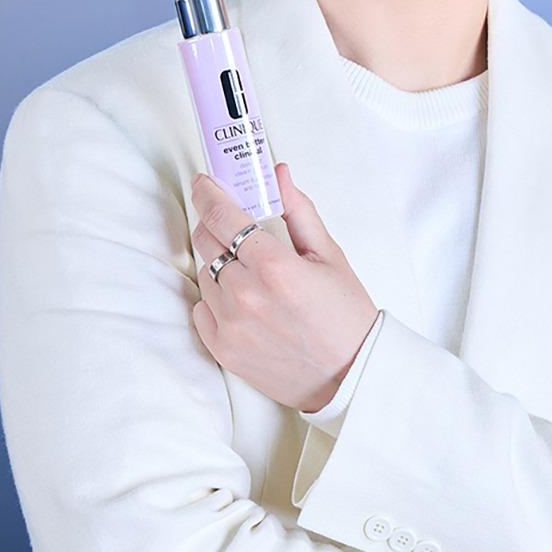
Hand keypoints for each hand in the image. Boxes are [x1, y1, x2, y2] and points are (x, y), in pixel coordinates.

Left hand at [189, 162, 379, 411]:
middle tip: (229, 223)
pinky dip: (215, 300)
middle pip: (205, 241)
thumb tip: (278, 173)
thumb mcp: (330, 256)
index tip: (204, 183)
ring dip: (219, 264)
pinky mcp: (223, 350)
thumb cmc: (345, 316)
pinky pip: (201, 310)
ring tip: (249, 271)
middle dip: (213, 224)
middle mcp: (246, 295)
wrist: (350, 377)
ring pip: (204, 275)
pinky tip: (242, 301)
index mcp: (274, 266)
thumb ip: (299, 211)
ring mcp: (231, 325)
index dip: (207, 193)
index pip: (221, 216)